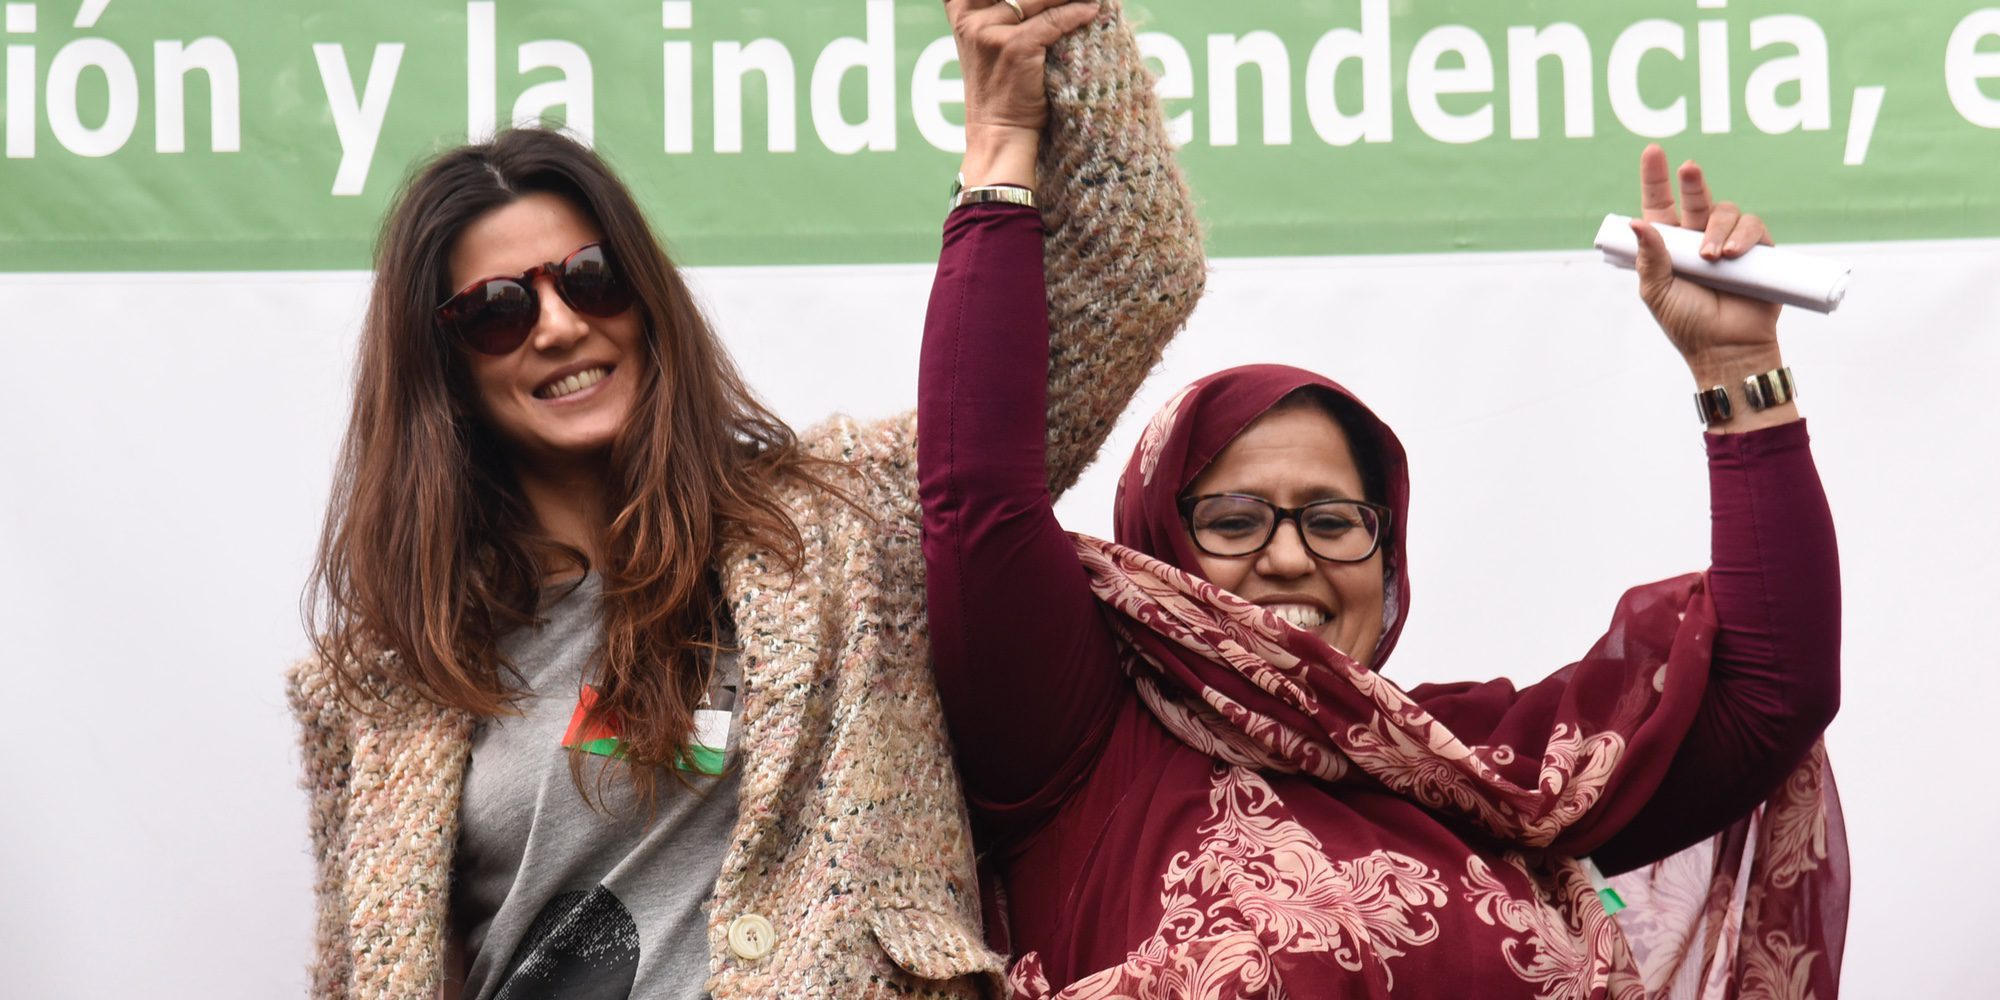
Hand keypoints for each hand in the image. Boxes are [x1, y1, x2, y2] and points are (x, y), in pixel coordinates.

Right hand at [946, 0, 1100, 186]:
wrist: (999, 133)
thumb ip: (998, 10)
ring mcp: (989, 31)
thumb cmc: (1001, 88)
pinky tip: (1092, 11)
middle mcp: (971, 18)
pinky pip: (1054, 20)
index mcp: (960, 11)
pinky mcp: (1014, 47)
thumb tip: (1041, 0)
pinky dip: (1077, 14)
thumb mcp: (986, 42)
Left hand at [1629, 144, 1783, 384]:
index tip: (1653, 150)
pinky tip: (1733, 254)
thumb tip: (1638, 222)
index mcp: (1669, 245)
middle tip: (1688, 169)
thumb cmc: (1686, 322)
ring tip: (1712, 258)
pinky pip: (1754, 226)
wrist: (1725, 348)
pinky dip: (1744, 236)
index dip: (1656, 178)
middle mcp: (1698, 238)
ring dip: (1717, 230)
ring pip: (1726, 211)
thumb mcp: (1657, 291)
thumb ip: (1650, 256)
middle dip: (1691, 180)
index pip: (1659, 205)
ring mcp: (1729, 242)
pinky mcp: (1758, 250)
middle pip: (1695, 198)